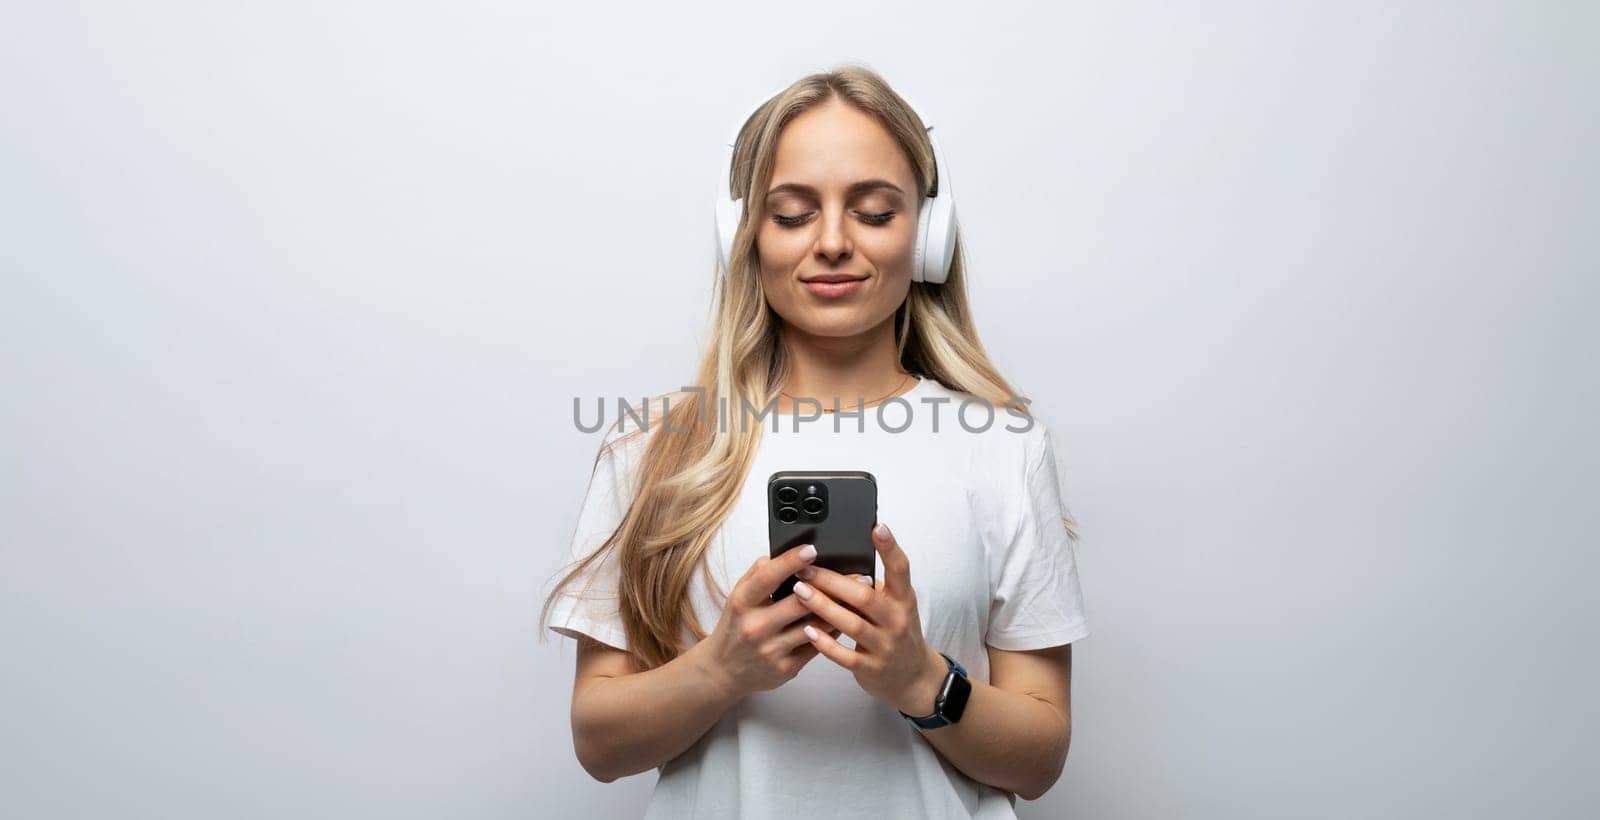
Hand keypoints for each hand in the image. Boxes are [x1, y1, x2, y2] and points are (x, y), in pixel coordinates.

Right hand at [696, 543, 842, 699]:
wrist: (724, 670)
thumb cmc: (735, 628)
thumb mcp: (738, 597)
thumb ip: (758, 574)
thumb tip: (782, 554)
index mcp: (742, 603)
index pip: (768, 577)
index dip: (791, 561)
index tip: (811, 549)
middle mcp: (755, 626)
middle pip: (800, 602)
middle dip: (831, 586)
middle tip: (857, 575)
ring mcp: (771, 649)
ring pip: (815, 626)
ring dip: (839, 610)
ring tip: (859, 597)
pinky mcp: (785, 667)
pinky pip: (817, 645)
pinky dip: (833, 631)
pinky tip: (844, 619)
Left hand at [792, 522, 950, 716]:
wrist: (912, 676)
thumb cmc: (897, 631)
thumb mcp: (896, 605)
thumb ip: (875, 586)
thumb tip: (840, 559)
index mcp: (904, 599)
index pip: (900, 569)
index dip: (890, 547)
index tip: (877, 527)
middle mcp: (897, 620)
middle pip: (865, 596)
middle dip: (833, 581)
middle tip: (806, 568)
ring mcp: (885, 646)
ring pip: (853, 624)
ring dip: (823, 607)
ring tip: (799, 592)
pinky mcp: (871, 668)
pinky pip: (846, 656)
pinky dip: (826, 643)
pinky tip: (808, 631)